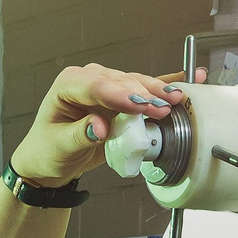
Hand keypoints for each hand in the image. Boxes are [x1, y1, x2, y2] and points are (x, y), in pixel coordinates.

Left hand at [9, 63, 185, 187]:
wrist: (50, 159)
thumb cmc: (48, 150)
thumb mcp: (59, 147)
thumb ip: (79, 135)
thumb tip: (100, 127)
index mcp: (68, 85)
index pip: (95, 86)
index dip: (119, 95)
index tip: (138, 106)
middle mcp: (88, 80)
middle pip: (120, 82)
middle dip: (142, 94)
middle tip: (162, 108)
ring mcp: (106, 87)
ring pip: (135, 84)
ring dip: (157, 91)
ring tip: (175, 100)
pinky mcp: (120, 98)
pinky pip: (144, 90)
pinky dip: (165, 85)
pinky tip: (189, 77)